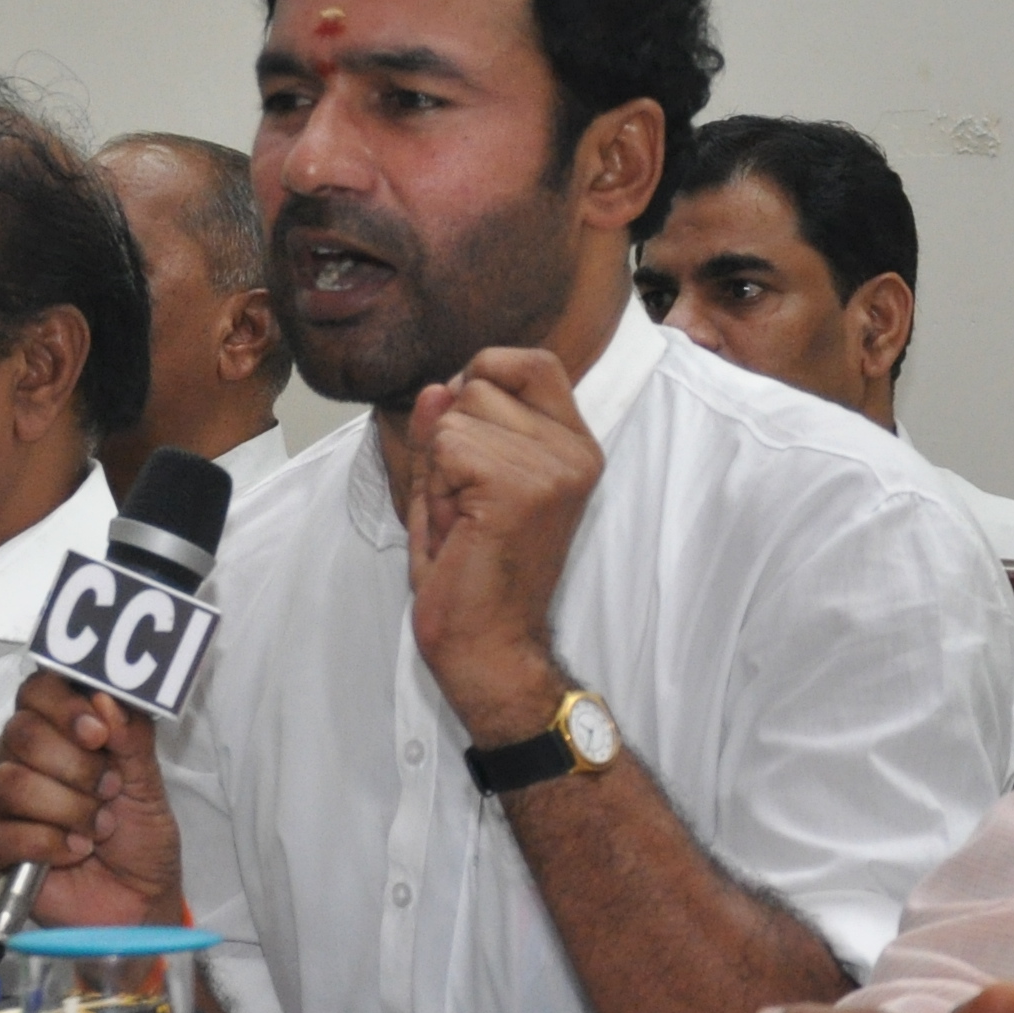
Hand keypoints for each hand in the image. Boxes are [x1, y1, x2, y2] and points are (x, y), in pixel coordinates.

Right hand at [0, 667, 183, 927]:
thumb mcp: (148, 783)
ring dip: (67, 808)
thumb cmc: (139, 841)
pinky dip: (48, 844)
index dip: (65, 706)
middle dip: (75, 766)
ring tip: (97, 830)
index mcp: (54, 733)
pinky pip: (1, 834)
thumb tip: (106, 698)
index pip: (36, 690)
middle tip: (109, 792)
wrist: (138, 904)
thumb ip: (131, 737)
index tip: (99, 734)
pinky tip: (73, 853)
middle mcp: (17, 760)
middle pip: (21, 733)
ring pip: (10, 783)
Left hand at [402, 347, 602, 740]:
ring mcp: (554, 466)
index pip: (530, 362)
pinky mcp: (521, 486)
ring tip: (463, 521)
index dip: (482, 382)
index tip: (469, 443)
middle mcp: (576, 450)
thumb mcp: (454, 489)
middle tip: (464, 504)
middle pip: (480, 381)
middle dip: (449, 437)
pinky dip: (437, 485)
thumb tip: (438, 386)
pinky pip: (447, 445)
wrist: (490, 650)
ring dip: (441, 467)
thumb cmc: (472, 578)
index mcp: (575, 446)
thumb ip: (447, 434)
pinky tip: (460, 528)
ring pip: (457, 413)